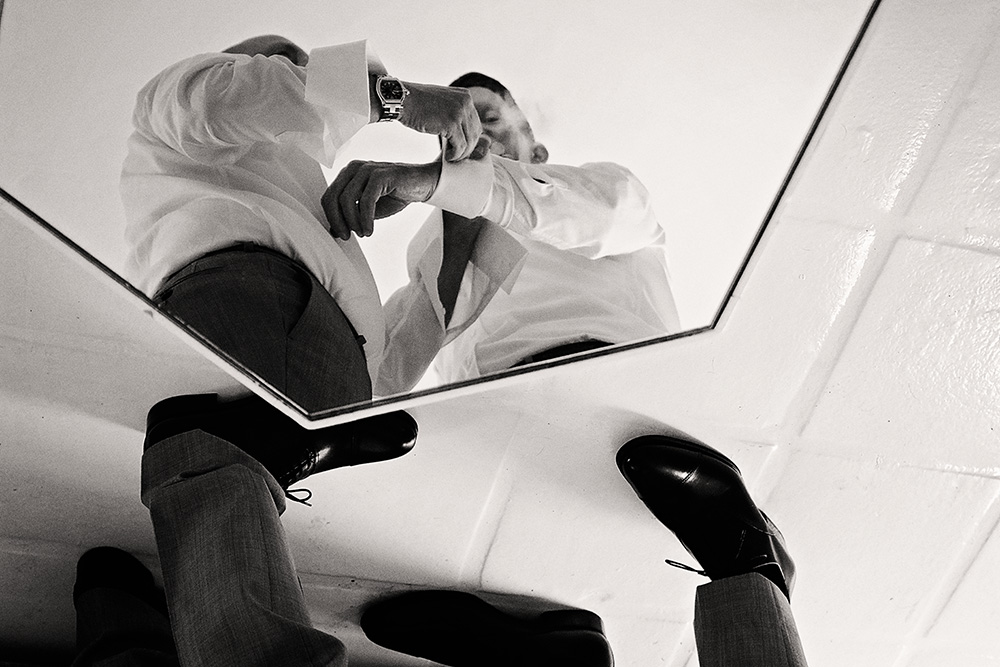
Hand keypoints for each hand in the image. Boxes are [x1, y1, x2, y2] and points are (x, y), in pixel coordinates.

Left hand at [322, 160, 440, 239]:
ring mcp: (366, 169)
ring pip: (346, 199)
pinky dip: (365, 219)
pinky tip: (370, 230)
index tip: (342, 233)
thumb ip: (351, 215)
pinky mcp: (380, 175)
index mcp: (347, 174)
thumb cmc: (394, 195)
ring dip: (353, 222)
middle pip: (333, 197)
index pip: (328, 197)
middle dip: (338, 221)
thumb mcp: (368, 208)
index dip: (331, 218)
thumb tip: (334, 231)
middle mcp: (353, 169)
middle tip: (347, 236)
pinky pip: (365, 200)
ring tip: (363, 233)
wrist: (422, 184)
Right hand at [398, 81, 481, 161]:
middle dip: (467, 148)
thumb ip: (456, 114)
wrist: (402, 99)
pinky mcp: (452, 123)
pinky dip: (455, 155)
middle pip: (475, 133)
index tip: (460, 148)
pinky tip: (447, 157)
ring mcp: (460, 112)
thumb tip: (464, 135)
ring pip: (469, 142)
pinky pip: (460, 146)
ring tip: (451, 157)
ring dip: (461, 153)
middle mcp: (466, 102)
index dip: (469, 139)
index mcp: (466, 96)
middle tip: (456, 155)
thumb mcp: (443, 104)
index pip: (476, 123)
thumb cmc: (418, 105)